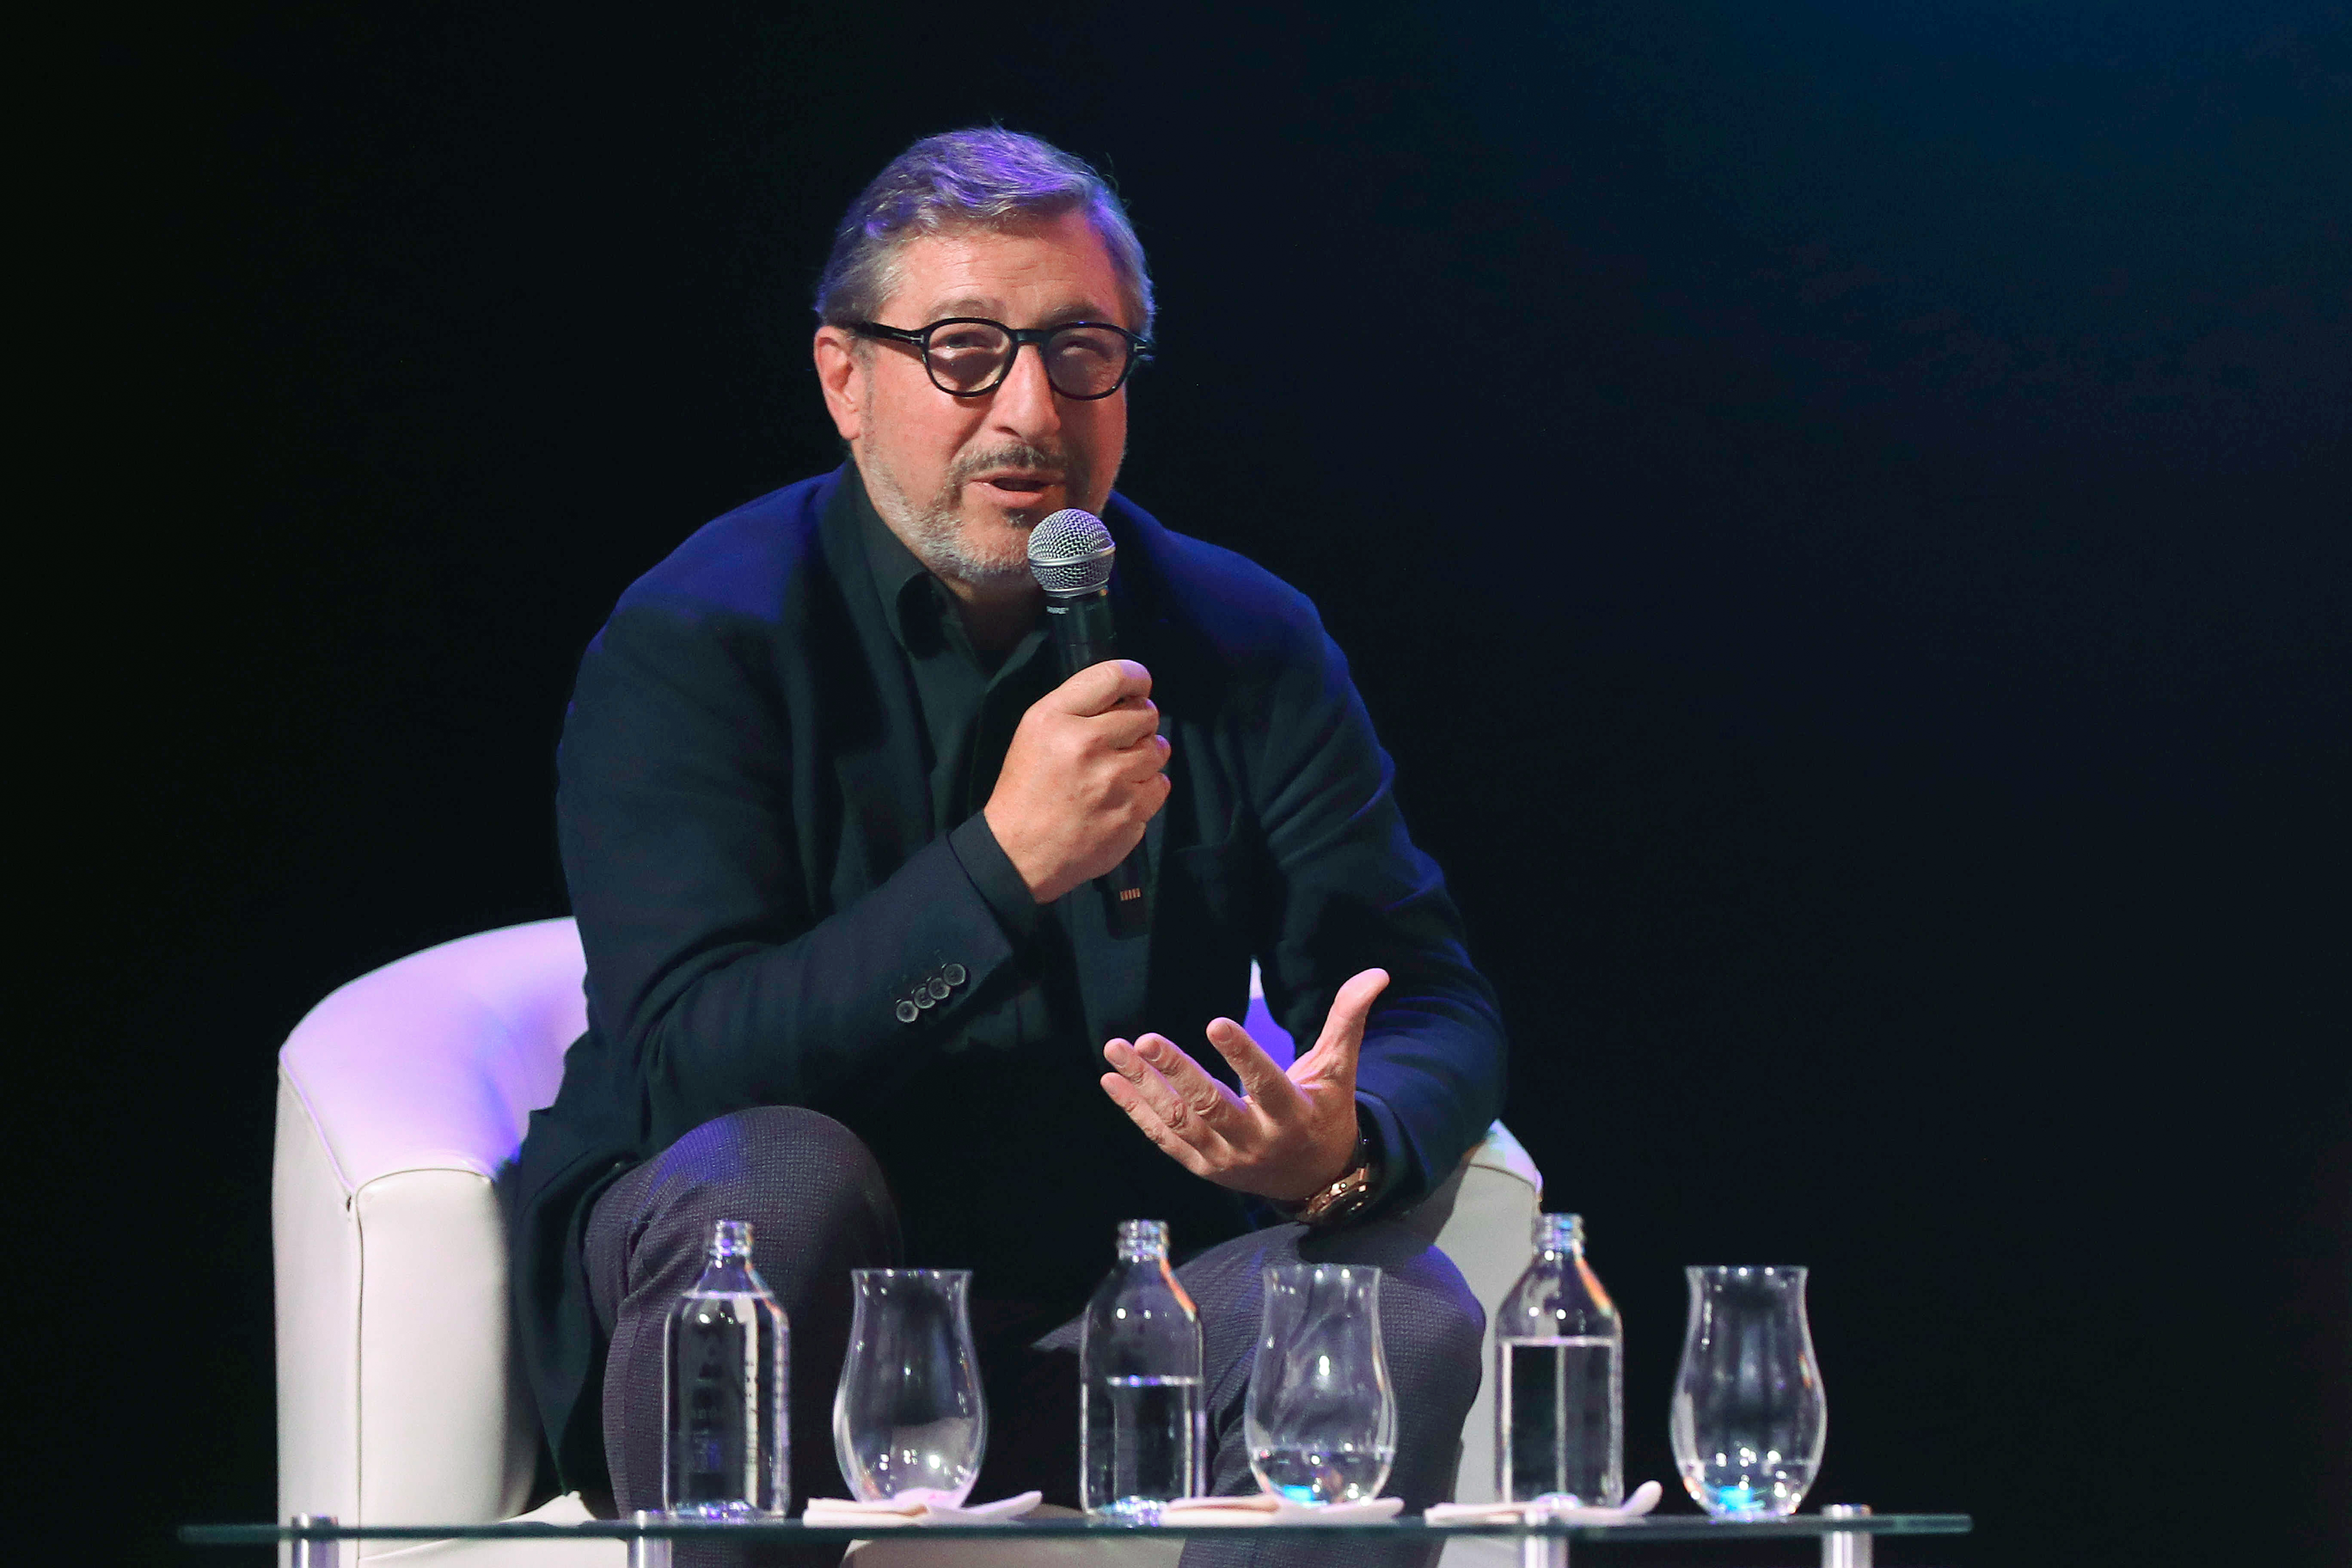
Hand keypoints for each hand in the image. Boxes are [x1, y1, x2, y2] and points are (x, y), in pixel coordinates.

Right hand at [985, 659, 1172, 903]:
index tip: (1139, 687)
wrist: (1019, 853)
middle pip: (1146, 713)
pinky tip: (1123, 795)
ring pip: (1158, 750)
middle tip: (1124, 738)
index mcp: (1056, 718)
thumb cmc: (1027, 788)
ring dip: (1146, 755)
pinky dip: (1148, 788)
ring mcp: (1112, 782)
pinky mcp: (1130, 815)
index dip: (1136, 677)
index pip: (1114, 676)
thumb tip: (1131, 693)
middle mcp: (1087, 744)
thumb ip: (1079, 706)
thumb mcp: (1034, 732)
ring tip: (1121, 769)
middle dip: (1141, 722)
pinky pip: (1161, 785)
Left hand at [1098, 968, 1390, 1202]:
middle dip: (1177, 1072)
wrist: (1315, 1181)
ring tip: (1115, 1049)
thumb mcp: (1339, 1070)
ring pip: (1179, 1122)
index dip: (1242, 1056)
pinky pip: (1164, 1138)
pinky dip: (1136, 1111)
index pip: (1265, 1084)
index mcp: (1292, 1116)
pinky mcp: (1201, 1166)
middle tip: (1145, 1038)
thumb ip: (1348, 1021)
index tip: (1214, 1022)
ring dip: (1144, 1087)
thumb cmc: (1325, 1113)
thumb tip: (1377, 972)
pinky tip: (1112, 1080)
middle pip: (1211, 1107)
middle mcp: (1255, 1142)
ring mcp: (1223, 1158)